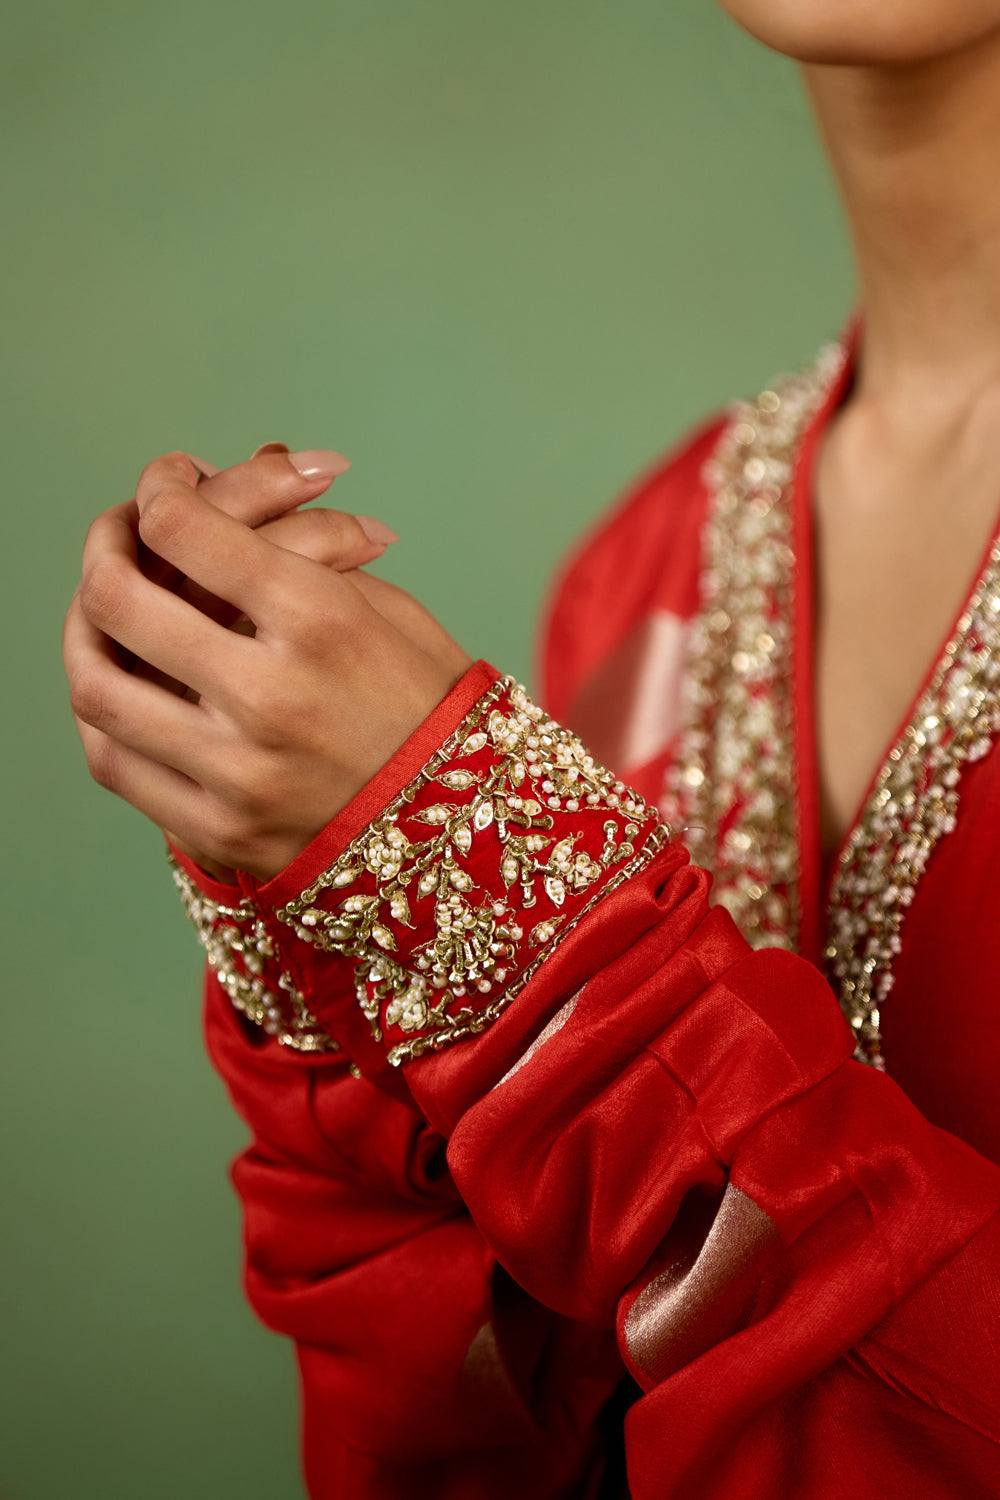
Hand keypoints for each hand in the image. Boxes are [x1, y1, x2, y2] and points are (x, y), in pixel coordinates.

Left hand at [64, 449, 472, 881]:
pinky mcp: (220, 831)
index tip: (166, 487)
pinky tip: (120, 686)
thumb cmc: (433, 705)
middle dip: (104, 548)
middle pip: (119, 599)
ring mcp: (239, 772)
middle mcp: (272, 695)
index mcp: (324, 622)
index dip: (160, 491)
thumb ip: (294, 559)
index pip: (187, 530)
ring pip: (97, 688)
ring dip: (82, 634)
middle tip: (117, 536)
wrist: (476, 832)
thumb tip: (200, 506)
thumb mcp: (388, 610)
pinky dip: (103, 715)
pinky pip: (116, 764)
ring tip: (99, 611)